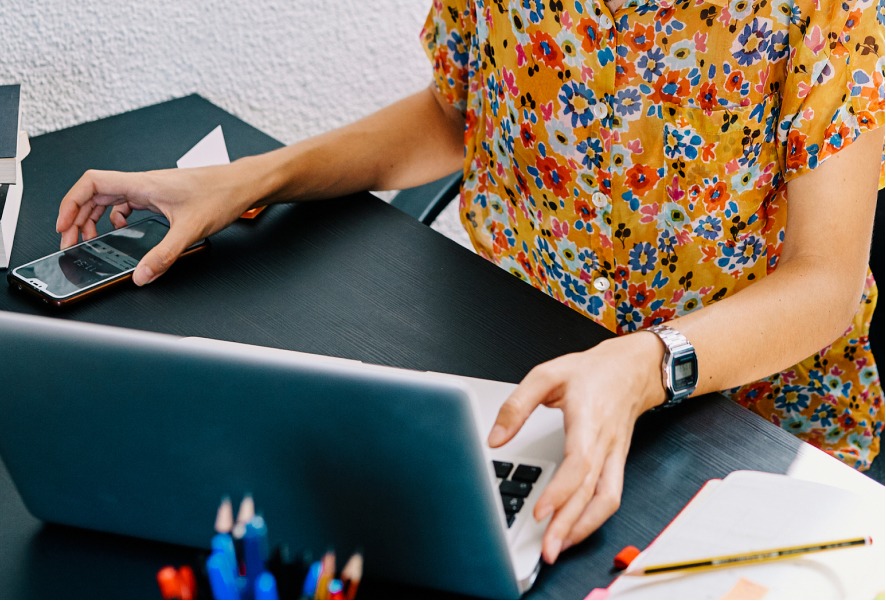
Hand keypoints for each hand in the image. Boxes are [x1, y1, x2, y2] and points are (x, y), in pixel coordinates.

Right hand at [56, 163, 257, 285]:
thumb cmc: (221, 193)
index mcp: (143, 184)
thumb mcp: (190, 229)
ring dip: (95, 217)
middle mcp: (143, 183)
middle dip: (78, 216)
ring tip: (91, 238)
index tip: (65, 226)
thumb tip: (142, 275)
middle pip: (95, 194)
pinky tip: (123, 229)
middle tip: (71, 240)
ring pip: (110, 198)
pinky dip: (117, 216)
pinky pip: (128, 203)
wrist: (243, 183)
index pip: (91, 183)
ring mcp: (151, 189)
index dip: (71, 203)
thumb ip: (164, 255)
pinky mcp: (161, 196)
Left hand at [488, 332, 665, 562]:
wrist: (632, 368)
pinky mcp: (616, 464)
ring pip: (606, 501)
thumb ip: (517, 406)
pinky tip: (573, 530)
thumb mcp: (546, 375)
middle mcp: (605, 443)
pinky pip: (609, 497)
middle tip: (546, 548)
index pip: (579, 463)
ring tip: (558, 546)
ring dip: (584, 528)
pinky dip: (592, 519)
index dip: (561, 491)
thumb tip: (496, 437)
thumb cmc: (593, 372)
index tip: (541, 511)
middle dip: (569, 524)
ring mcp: (614, 456)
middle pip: (591, 492)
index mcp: (588, 420)